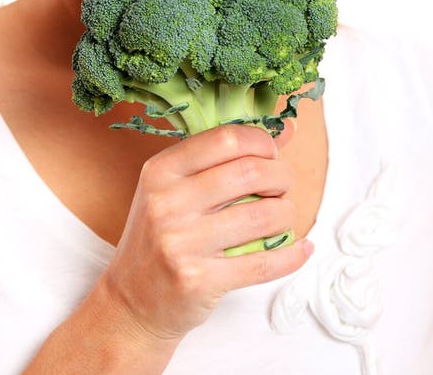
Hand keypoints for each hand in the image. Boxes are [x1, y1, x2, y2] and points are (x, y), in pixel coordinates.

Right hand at [98, 119, 310, 343]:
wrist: (131, 301)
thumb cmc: (160, 237)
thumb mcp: (176, 189)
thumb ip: (226, 159)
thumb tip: (286, 130)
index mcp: (161, 170)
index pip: (225, 139)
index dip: (260, 142)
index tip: (271, 154)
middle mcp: (167, 202)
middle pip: (249, 172)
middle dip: (281, 177)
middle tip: (282, 187)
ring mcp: (180, 242)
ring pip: (262, 216)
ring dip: (286, 214)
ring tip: (283, 216)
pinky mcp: (198, 280)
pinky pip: (262, 263)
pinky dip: (291, 255)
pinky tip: (301, 248)